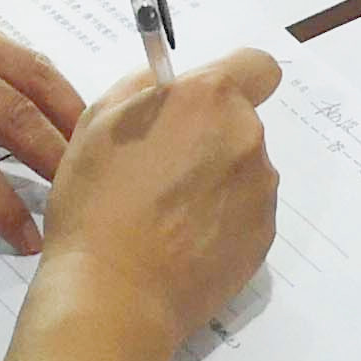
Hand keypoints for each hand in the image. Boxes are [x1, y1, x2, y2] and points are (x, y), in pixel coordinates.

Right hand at [39, 53, 281, 345]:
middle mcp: (246, 137)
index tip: (204, 105)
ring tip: (169, 215)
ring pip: (245, 169)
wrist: (113, 294)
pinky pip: (247, 212)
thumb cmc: (97, 203)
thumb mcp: (100, 122)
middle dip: (211, 137)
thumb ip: (144, 88)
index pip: (258, 66)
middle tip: (164, 171)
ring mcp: (260, 190)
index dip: (234, 79)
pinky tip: (184, 242)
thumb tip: (169, 86)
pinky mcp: (264, 236)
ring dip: (218, 180)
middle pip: (242, 123)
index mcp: (209, 98)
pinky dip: (224, 220)